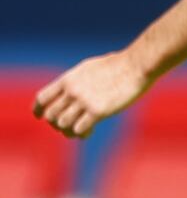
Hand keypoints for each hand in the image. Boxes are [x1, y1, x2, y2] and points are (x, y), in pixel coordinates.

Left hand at [32, 52, 147, 139]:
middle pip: (51, 114)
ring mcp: (84, 101)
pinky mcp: (99, 111)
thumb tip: (75, 87)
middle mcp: (72, 91)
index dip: (39, 109)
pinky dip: (81, 133)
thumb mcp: (90, 68)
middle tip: (65, 127)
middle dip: (55, 123)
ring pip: (63, 124)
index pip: (42, 98)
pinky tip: (88, 132)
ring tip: (77, 132)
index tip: (41, 116)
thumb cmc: (119, 64)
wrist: (137, 65)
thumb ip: (78, 80)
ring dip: (68, 131)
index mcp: (68, 79)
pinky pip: (80, 129)